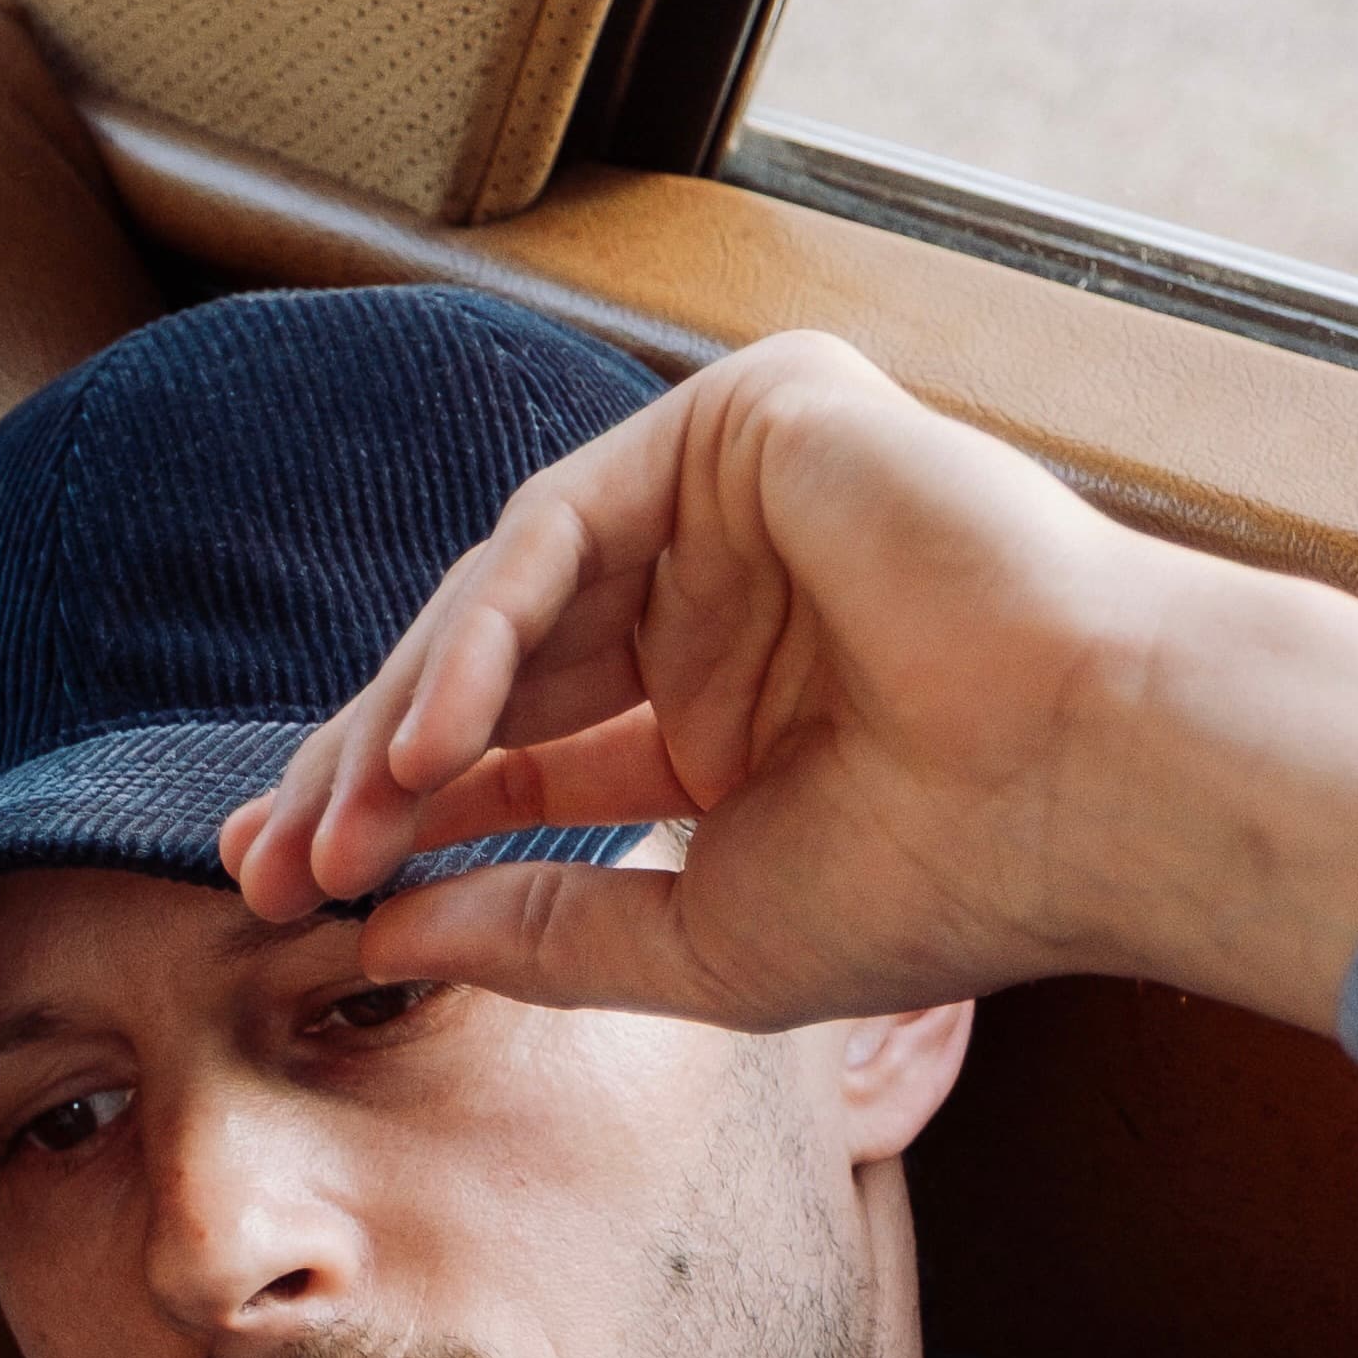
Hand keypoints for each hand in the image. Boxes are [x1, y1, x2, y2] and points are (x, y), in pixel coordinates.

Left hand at [219, 330, 1357, 1037]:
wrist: (1095, 791)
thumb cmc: (938, 880)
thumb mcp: (689, 940)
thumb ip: (534, 929)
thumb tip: (373, 929)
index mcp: (714, 715)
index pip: (512, 752)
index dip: (392, 815)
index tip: (287, 891)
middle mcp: (717, 597)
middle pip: (486, 666)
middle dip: (361, 766)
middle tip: (262, 860)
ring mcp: (735, 498)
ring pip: (506, 593)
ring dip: (403, 715)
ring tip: (335, 827)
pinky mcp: (755, 417)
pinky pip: (564, 522)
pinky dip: (480, 635)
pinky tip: (423, 747)